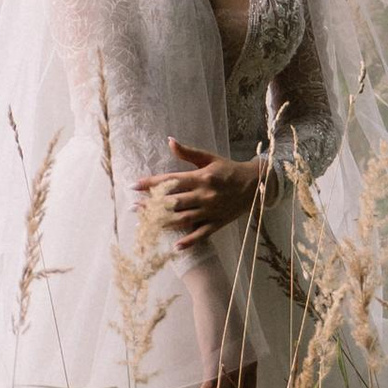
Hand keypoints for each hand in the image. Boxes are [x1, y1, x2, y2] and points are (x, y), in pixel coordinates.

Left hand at [135, 138, 267, 249]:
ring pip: (183, 219)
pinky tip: (175, 246)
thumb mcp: (209, 158)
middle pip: (173, 202)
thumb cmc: (228, 169)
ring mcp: (210, 211)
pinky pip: (201, 234)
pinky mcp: (217, 223)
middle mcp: (204, 195)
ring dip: (163, 222)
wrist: (254, 185)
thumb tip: (169, 141)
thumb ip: (188, 152)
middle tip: (133, 207)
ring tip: (145, 224)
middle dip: (151, 205)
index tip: (134, 186)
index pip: (171, 181)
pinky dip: (189, 241)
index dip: (151, 183)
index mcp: (201, 177)